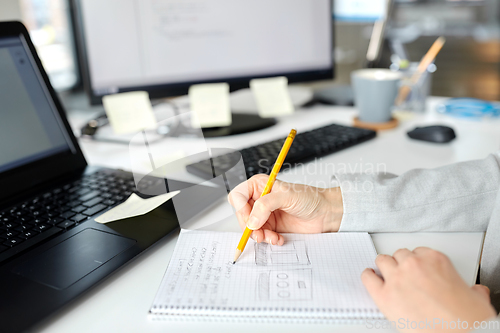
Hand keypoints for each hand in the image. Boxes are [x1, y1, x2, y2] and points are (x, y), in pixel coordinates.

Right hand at [227, 174, 342, 244]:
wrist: (326, 213)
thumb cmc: (310, 198)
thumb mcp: (287, 197)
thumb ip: (266, 206)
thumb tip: (251, 220)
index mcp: (260, 185)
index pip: (238, 196)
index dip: (240, 209)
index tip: (249, 220)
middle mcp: (260, 199)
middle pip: (242, 215)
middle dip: (249, 226)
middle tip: (259, 233)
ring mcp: (264, 214)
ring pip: (250, 228)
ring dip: (259, 235)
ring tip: (271, 237)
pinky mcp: (271, 227)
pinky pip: (261, 236)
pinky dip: (267, 239)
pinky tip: (278, 238)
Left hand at [362, 247, 495, 331]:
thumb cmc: (466, 320)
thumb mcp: (476, 299)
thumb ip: (471, 290)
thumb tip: (475, 292)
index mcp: (435, 260)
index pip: (419, 252)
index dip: (418, 262)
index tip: (418, 269)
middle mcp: (414, 265)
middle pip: (400, 255)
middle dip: (401, 263)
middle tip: (404, 274)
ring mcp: (397, 278)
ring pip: (383, 261)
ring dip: (385, 267)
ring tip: (386, 274)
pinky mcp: (384, 296)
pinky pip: (368, 278)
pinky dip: (368, 277)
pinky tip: (370, 277)